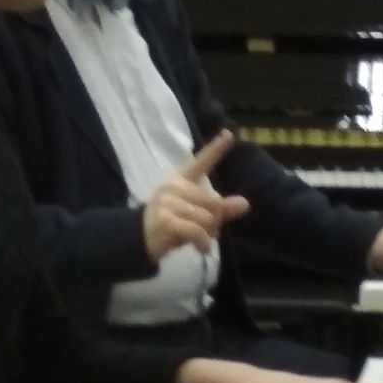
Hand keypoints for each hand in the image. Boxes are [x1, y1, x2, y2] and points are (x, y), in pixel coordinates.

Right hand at [141, 130, 248, 261]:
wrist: (137, 239)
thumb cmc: (170, 223)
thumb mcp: (195, 214)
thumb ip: (219, 209)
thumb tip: (245, 204)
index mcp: (181, 179)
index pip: (202, 162)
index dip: (217, 148)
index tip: (230, 133)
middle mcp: (175, 186)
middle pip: (214, 202)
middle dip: (216, 221)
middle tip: (205, 232)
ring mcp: (169, 202)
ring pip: (208, 218)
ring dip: (209, 234)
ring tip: (200, 240)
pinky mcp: (166, 219)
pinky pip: (198, 231)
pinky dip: (203, 243)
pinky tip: (202, 249)